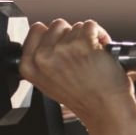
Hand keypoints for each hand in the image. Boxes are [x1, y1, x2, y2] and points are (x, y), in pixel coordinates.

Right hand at [19, 18, 135, 134]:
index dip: (53, 35)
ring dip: (87, 38)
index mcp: (29, 66)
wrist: (105, 109)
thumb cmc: (84, 100)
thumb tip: (48, 39)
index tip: (62, 45)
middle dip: (71, 36)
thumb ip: (43, 60)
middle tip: (79, 55)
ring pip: (75, 26)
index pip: (36, 30)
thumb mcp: (48, 84)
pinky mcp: (82, 43)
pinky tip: (100, 52)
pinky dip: (100, 35)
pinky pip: (91, 25)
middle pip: (57, 25)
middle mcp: (42, 57)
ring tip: (91, 57)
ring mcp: (61, 49)